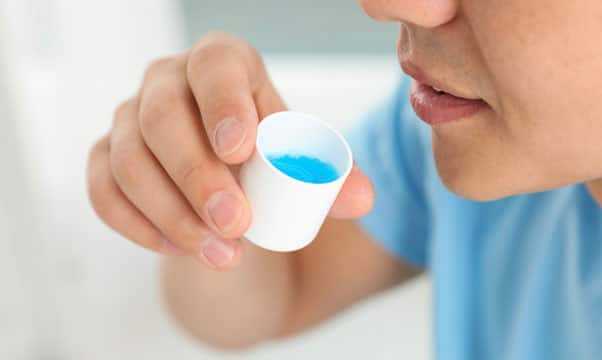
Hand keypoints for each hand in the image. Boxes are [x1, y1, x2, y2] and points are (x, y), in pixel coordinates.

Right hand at [87, 32, 373, 269]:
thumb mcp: (299, 157)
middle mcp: (166, 81)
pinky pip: (103, 191)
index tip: (242, 151)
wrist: (223, 175)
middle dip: (198, 177)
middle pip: (162, 118)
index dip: (223, 102)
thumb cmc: (264, 154)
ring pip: (128, 161)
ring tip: (221, 253)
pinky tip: (176, 249)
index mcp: (220, 63)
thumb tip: (362, 200)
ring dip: (172, 214)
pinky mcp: (106, 157)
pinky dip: (138, 226)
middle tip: (238, 223)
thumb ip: (335, 177)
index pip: (213, 65)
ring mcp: (128, 118)